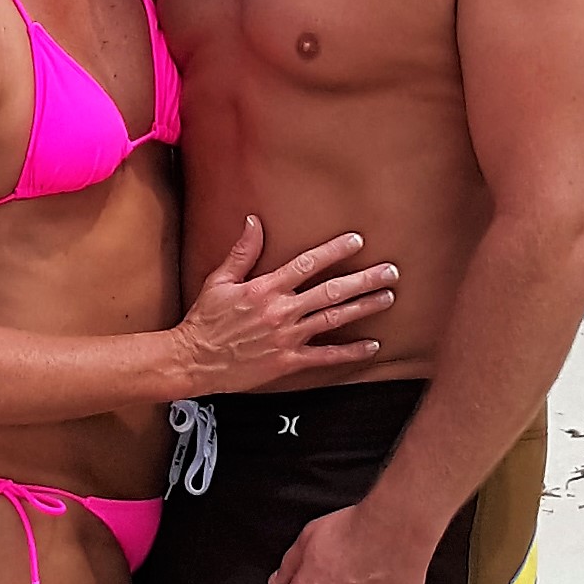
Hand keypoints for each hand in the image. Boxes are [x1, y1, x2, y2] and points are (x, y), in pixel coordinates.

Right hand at [169, 218, 397, 397]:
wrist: (193, 360)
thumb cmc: (205, 320)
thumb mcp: (219, 281)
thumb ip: (241, 252)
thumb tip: (253, 221)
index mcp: (265, 288)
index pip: (307, 264)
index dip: (334, 251)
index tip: (357, 241)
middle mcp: (281, 311)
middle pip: (331, 291)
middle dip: (363, 280)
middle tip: (390, 271)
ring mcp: (287, 338)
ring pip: (334, 320)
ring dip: (363, 308)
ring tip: (387, 297)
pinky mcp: (287, 362)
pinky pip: (325, 357)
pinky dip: (349, 352)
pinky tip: (371, 345)